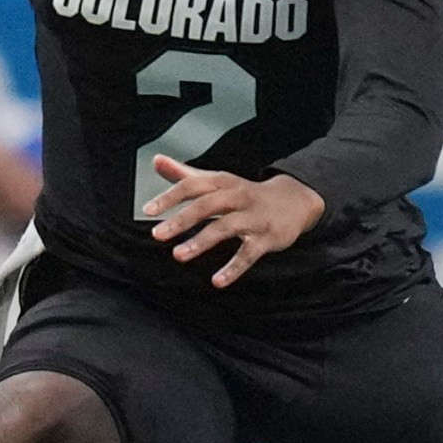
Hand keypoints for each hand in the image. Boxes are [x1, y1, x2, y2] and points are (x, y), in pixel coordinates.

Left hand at [141, 156, 324, 288]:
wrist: (294, 200)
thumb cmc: (246, 194)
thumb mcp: (218, 181)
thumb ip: (186, 174)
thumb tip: (157, 160)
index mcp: (223, 183)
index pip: (193, 185)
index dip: (170, 197)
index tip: (148, 211)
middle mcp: (237, 197)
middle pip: (207, 205)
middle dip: (182, 219)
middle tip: (157, 235)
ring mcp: (253, 218)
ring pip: (225, 228)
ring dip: (201, 241)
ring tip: (178, 255)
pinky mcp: (267, 238)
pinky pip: (248, 254)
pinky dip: (233, 269)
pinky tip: (216, 281)